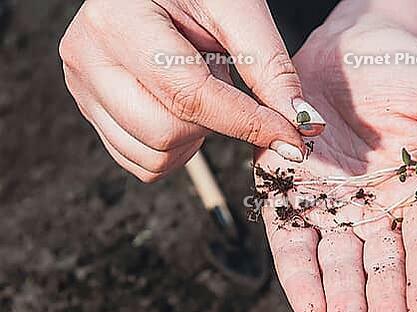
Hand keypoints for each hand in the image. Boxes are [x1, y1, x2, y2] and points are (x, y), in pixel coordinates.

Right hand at [59, 0, 323, 181]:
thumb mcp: (236, 8)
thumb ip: (268, 65)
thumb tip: (301, 121)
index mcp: (119, 21)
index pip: (189, 94)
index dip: (247, 123)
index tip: (291, 139)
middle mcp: (88, 57)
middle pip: (165, 132)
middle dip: (212, 123)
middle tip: (222, 83)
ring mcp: (83, 87)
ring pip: (152, 154)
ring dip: (192, 138)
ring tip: (198, 91)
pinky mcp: (90, 108)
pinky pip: (138, 160)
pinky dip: (172, 149)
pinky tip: (179, 110)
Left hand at [255, 12, 416, 311]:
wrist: (351, 49)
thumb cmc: (405, 67)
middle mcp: (377, 209)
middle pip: (382, 268)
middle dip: (383, 308)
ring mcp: (332, 203)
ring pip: (338, 263)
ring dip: (342, 303)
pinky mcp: (290, 191)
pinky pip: (291, 238)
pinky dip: (299, 271)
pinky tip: (310, 307)